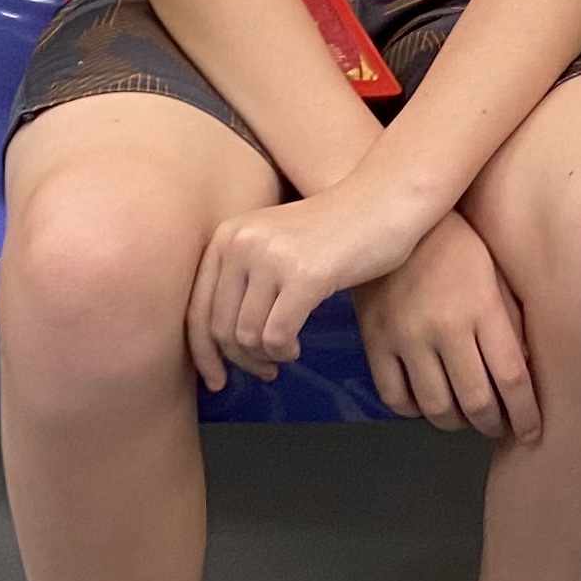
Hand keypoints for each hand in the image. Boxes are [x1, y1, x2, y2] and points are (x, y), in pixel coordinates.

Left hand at [186, 185, 416, 390]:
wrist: (384, 201)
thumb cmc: (335, 230)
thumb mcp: (273, 243)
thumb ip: (242, 280)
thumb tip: (216, 344)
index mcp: (227, 236)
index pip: (196, 307)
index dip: (202, 352)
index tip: (214, 379)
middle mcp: (241, 243)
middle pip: (220, 327)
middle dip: (240, 360)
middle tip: (264, 369)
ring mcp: (272, 257)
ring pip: (247, 336)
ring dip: (266, 356)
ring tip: (285, 353)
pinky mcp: (304, 275)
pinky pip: (277, 335)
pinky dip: (284, 351)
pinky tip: (297, 347)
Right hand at [350, 209, 539, 442]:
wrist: (396, 219)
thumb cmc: (457, 242)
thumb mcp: (497, 272)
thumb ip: (512, 321)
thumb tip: (524, 370)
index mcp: (482, 308)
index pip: (511, 379)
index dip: (524, 414)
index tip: (532, 433)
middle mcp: (444, 328)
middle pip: (476, 401)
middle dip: (493, 425)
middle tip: (500, 430)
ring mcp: (406, 337)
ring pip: (435, 406)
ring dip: (456, 422)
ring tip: (466, 418)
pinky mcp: (375, 341)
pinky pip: (394, 396)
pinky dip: (414, 410)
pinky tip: (427, 402)